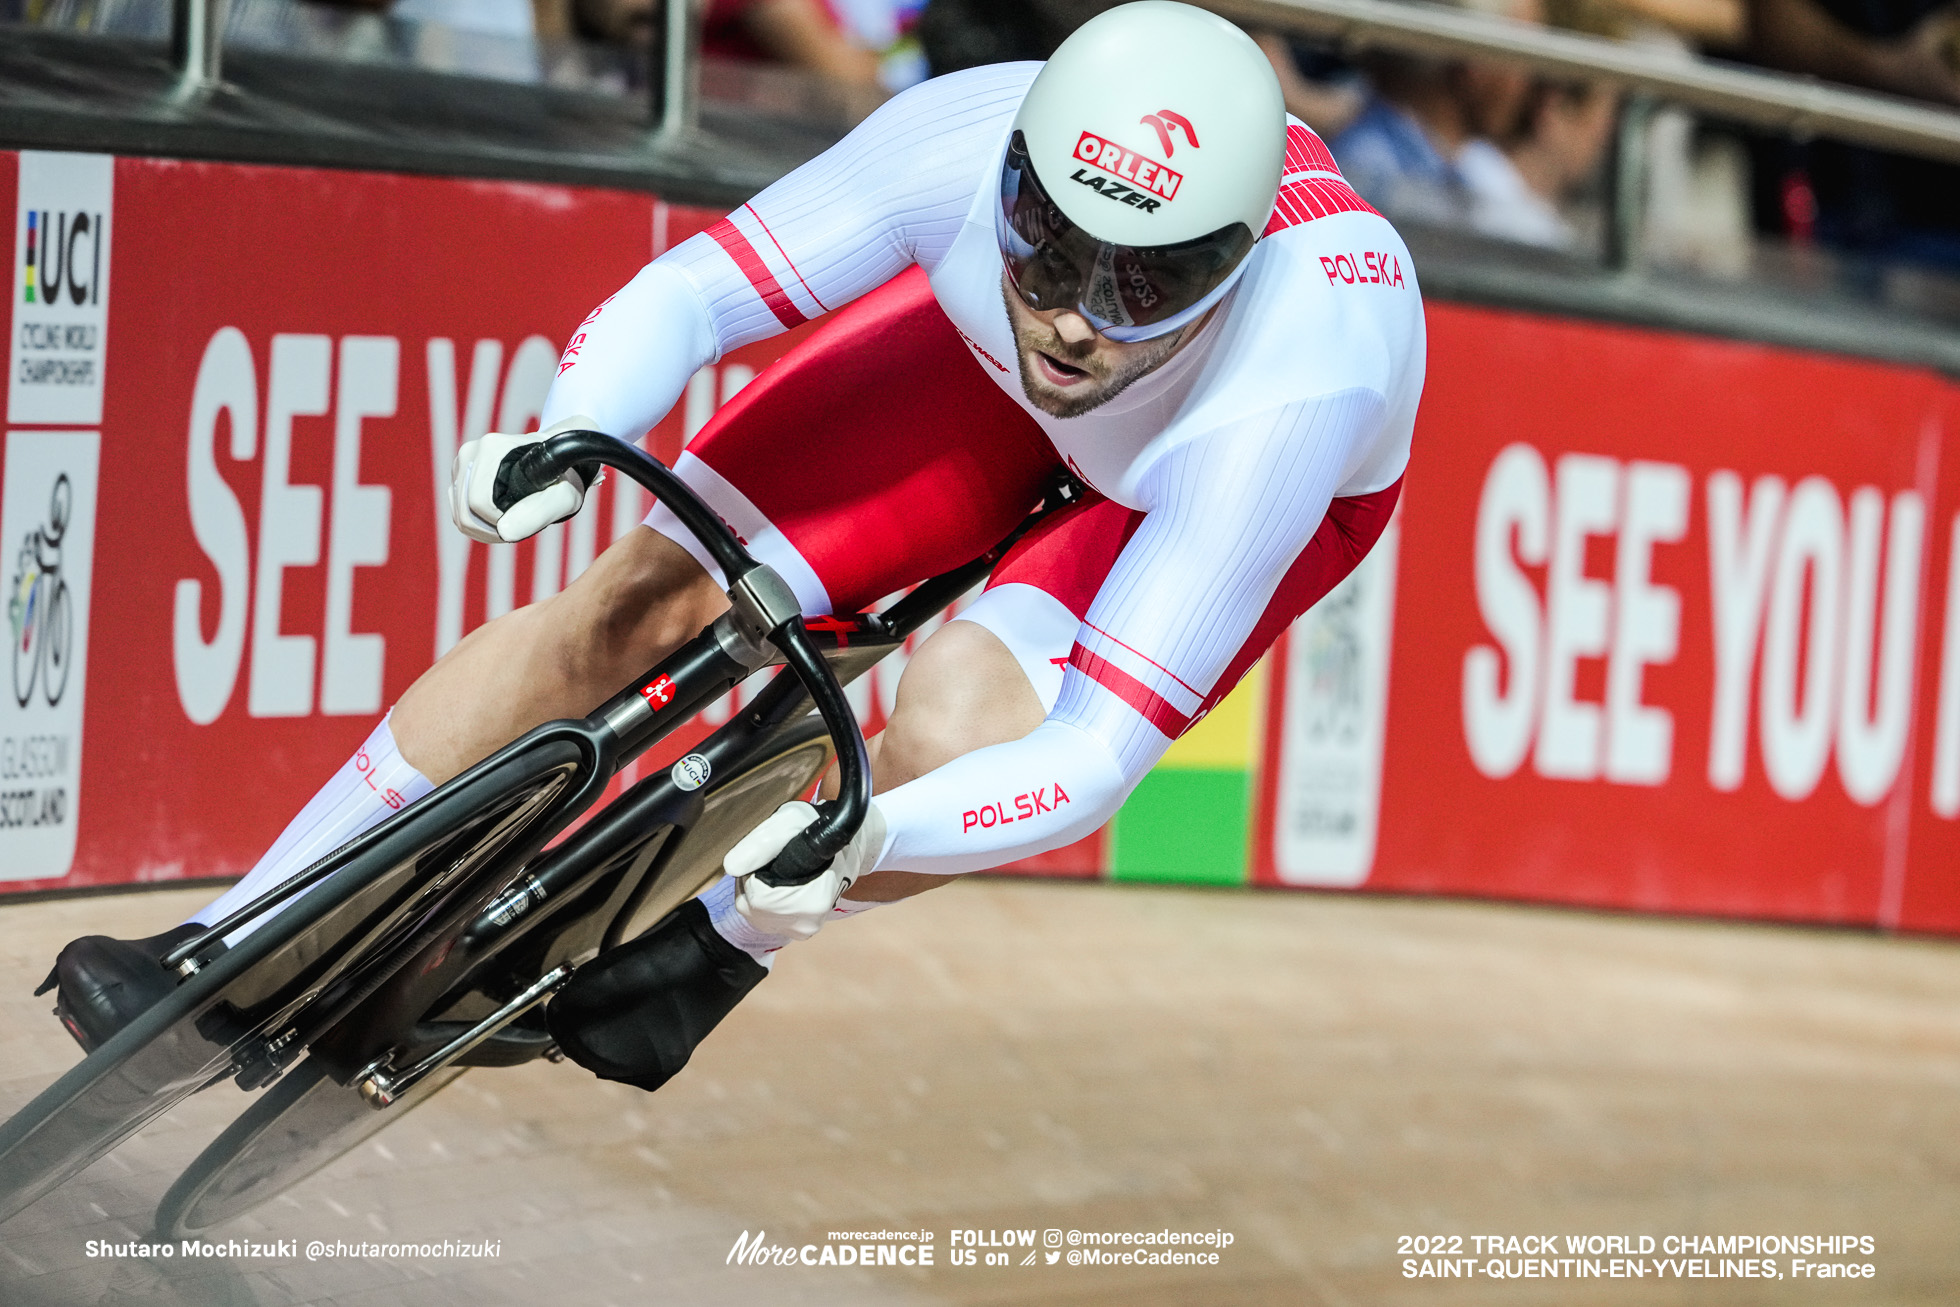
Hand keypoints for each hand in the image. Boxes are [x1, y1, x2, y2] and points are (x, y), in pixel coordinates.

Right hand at [450, 414, 602, 543]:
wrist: (558, 461)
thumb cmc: (564, 478)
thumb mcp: (562, 497)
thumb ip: (537, 513)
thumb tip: (504, 532)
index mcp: (492, 449)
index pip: (478, 503)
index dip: (497, 523)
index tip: (524, 520)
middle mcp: (472, 452)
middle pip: (464, 510)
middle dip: (490, 529)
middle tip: (520, 527)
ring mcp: (463, 462)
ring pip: (458, 513)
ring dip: (484, 529)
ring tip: (514, 522)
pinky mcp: (460, 473)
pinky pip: (458, 509)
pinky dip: (477, 523)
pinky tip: (502, 519)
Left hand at [727, 800, 888, 939]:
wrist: (844, 843)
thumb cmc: (817, 828)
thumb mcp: (789, 821)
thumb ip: (760, 843)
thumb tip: (731, 866)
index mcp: (810, 901)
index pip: (755, 896)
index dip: (756, 871)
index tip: (773, 855)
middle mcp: (808, 923)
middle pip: (751, 907)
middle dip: (754, 881)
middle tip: (777, 860)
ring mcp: (804, 930)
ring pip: (754, 913)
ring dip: (758, 891)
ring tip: (782, 871)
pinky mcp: (799, 931)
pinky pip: (763, 916)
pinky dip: (765, 901)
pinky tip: (784, 885)